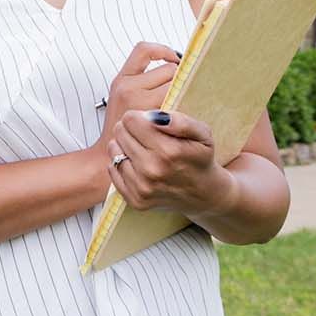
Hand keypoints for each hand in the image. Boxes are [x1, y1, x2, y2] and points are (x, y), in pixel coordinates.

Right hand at [98, 41, 178, 130]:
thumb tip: (172, 63)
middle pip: (169, 69)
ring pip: (176, 86)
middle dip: (176, 78)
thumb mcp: (121, 96)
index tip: (173, 57)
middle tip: (177, 89)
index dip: (162, 50)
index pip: (144, 50)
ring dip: (181, 92)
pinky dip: (182, 106)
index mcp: (122, 80)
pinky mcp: (153, 118)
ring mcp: (140, 103)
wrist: (112, 152)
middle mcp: (129, 88)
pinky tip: (178, 114)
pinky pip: (178, 104)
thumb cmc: (121, 124)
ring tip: (178, 102)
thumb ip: (140, 80)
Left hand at [105, 108, 232, 217]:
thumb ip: (181, 121)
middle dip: (131, 129)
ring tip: (142, 149)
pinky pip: (112, 169)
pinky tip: (136, 162)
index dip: (139, 117)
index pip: (131, 120)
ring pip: (114, 150)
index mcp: (169, 151)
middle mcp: (153, 170)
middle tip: (146, 136)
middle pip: (120, 132)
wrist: (203, 193)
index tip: (148, 122)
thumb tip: (154, 116)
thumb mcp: (202, 134)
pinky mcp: (135, 199)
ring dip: (124, 145)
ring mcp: (142, 187)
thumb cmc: (199, 159)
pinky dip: (120, 163)